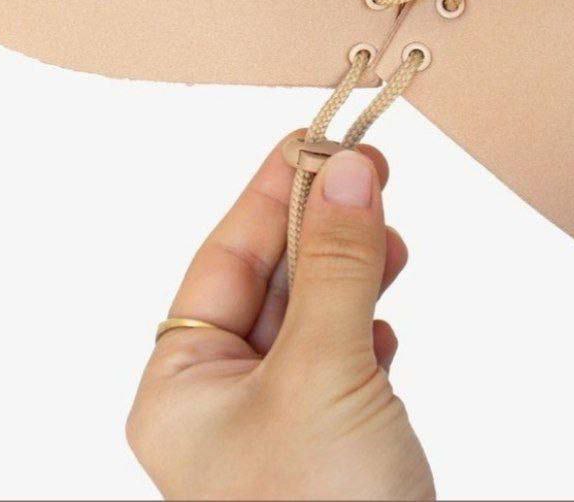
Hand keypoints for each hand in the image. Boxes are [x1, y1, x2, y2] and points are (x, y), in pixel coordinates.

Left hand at [127, 140, 433, 500]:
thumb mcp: (325, 374)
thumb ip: (337, 266)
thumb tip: (347, 168)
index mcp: (182, 389)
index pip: (224, 259)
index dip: (273, 191)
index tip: (318, 135)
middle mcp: (221, 402)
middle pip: (268, 278)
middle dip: (320, 224)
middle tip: (370, 168)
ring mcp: (276, 421)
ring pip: (310, 312)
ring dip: (351, 268)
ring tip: (391, 236)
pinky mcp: (328, 438)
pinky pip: (341, 353)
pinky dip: (368, 322)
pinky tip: (387, 315)